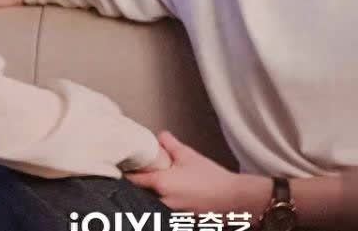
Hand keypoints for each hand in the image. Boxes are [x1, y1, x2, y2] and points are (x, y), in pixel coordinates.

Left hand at [125, 131, 250, 213]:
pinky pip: (164, 211)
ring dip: (152, 195)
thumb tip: (159, 137)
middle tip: (140, 173)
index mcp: (161, 184)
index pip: (134, 180)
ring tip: (160, 184)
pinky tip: (174, 195)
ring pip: (152, 203)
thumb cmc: (212, 178)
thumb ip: (170, 145)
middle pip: (140, 194)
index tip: (124, 166)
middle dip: (140, 185)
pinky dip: (164, 203)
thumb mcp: (189, 155)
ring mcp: (170, 213)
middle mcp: (162, 201)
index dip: (128, 172)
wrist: (233, 199)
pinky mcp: (179, 219)